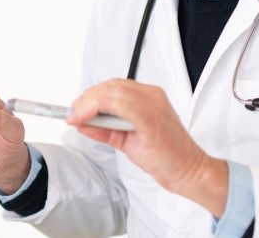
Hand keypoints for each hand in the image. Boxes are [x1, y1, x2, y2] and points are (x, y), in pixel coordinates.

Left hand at [68, 78, 227, 216]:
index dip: (90, 95)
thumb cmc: (162, 156)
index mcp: (148, 96)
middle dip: (85, 99)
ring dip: (87, 104)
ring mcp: (152, 104)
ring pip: (111, 92)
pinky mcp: (150, 118)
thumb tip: (80, 120)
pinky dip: (97, 109)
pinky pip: (119, 104)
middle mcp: (151, 96)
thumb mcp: (125, 139)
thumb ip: (104, 127)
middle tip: (71, 114)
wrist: (188, 171)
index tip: (75, 109)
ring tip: (75, 117)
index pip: (113, 87)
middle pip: (110, 86)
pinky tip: (85, 120)